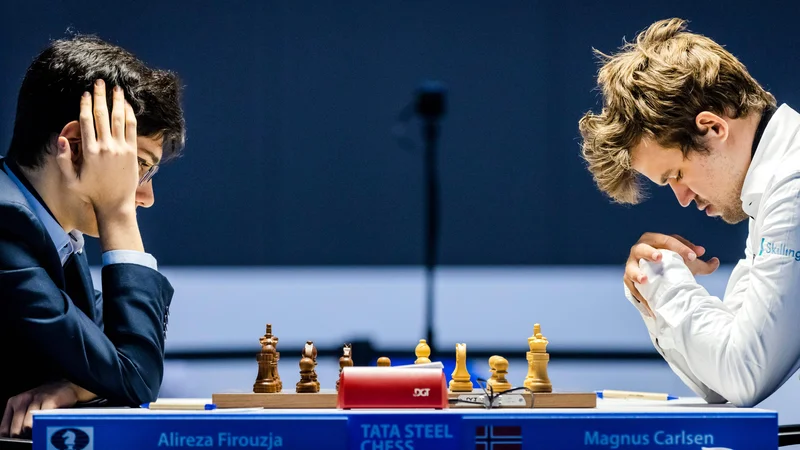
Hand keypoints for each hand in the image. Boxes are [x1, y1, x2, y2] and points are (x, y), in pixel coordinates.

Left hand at [0, 381, 95, 437]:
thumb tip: (14, 437)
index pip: (4, 428)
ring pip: (28, 425)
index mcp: (13, 402)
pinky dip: (44, 424)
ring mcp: (36, 399)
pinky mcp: (50, 400)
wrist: (64, 386)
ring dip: (33, 432)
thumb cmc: (44, 399)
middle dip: (21, 436)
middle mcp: (22, 400)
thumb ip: (18, 420)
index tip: (18, 439)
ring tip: (39, 431)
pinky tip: (46, 424)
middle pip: (15, 429)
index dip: (10, 437)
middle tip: (30, 436)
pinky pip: (43, 418)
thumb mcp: (26, 406)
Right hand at [55, 79, 138, 216]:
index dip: (86, 105)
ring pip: (118, 118)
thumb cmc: (92, 192)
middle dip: (100, 96)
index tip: (85, 93)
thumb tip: (60, 138)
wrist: (115, 204)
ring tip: (116, 88)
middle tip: (100, 82)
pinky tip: (128, 105)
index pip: (86, 121)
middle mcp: (105, 147)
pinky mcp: (132, 152)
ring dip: (117, 101)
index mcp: (89, 151)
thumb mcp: (71, 179)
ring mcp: (120, 149)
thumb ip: (64, 159)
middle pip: (102, 115)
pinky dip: (130, 115)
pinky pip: (131, 129)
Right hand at [624, 233, 719, 311]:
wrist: (655, 275)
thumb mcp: (688, 264)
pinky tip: (647, 302)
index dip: (681, 247)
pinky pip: (630, 286)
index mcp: (655, 240)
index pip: (667, 240)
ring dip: (636, 273)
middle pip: (643, 248)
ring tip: (644, 280)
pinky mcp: (628, 279)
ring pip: (631, 267)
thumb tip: (714, 260)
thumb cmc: (673, 265)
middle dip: (650, 252)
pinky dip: (637, 293)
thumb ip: (702, 263)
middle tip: (659, 258)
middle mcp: (640, 249)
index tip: (694, 257)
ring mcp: (632, 264)